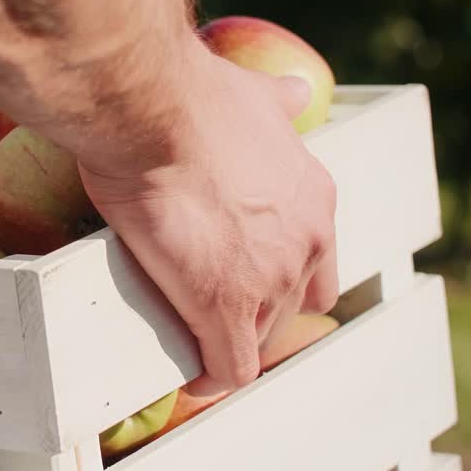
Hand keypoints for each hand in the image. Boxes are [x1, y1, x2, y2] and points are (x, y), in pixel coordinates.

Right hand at [77, 45, 338, 389]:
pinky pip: (230, 368)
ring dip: (230, 340)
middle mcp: (304, 242)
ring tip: (195, 339)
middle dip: (255, 311)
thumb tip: (297, 92)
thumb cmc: (191, 99)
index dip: (281, 276)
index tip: (249, 278)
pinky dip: (212, 377)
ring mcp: (268, 280)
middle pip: (288, 305)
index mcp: (312, 197)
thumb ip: (279, 102)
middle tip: (215, 311)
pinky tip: (191, 376)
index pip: (315, 262)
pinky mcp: (225, 307)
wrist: (155, 112)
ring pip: (258, 338)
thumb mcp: (253, 94)